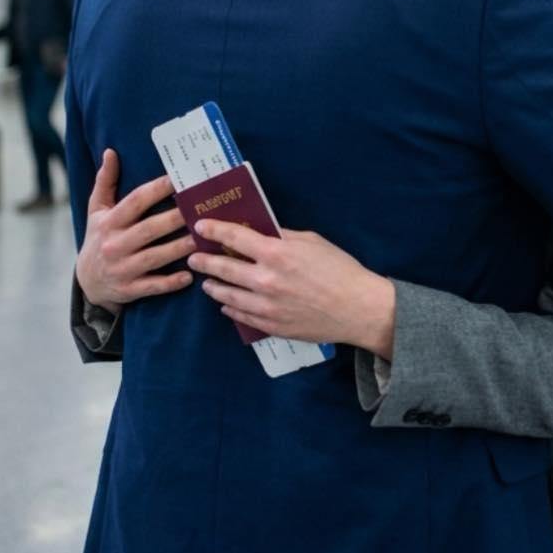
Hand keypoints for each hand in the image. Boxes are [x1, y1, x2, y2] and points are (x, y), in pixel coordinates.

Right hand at [76, 149, 195, 313]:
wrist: (87, 282)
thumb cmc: (99, 238)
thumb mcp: (97, 210)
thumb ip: (105, 182)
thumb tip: (110, 152)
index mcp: (109, 222)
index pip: (135, 202)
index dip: (157, 189)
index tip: (179, 178)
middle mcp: (114, 245)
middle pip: (149, 229)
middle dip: (175, 219)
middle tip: (200, 209)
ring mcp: (122, 269)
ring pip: (154, 257)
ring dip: (179, 248)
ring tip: (203, 238)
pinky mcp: (130, 289)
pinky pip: (153, 286)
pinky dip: (170, 283)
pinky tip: (190, 276)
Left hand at [189, 221, 395, 357]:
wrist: (357, 308)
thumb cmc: (340, 269)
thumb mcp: (313, 242)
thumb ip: (283, 236)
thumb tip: (261, 232)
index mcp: (277, 253)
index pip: (235, 237)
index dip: (214, 229)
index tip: (200, 226)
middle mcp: (265, 280)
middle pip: (223, 268)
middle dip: (204, 261)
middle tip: (194, 257)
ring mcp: (266, 307)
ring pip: (227, 296)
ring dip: (214, 286)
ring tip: (207, 282)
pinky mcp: (271, 326)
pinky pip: (241, 316)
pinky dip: (230, 309)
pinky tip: (226, 305)